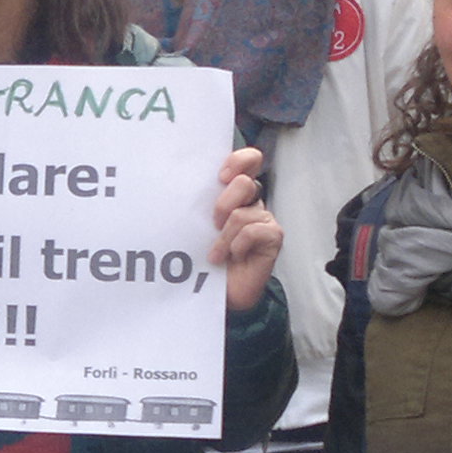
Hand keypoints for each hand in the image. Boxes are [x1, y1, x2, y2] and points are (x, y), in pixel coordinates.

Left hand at [210, 145, 279, 312]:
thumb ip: (196, 203)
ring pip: (244, 212)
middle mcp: (251, 202)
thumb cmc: (203, 257)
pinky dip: (238, 245)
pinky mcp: (272, 238)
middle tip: (212, 224)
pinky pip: (255, 231)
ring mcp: (263, 219)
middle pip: (244, 183)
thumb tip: (179, 186)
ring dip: (224, 235)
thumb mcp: (194, 225)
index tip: (221, 175)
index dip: (239, 160)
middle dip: (223, 204)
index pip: (248, 161)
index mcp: (234, 192)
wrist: (213, 292)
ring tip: (216, 253)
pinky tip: (232, 257)